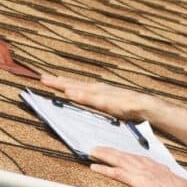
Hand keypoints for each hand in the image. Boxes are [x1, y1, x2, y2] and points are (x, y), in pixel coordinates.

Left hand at [41, 74, 157, 120]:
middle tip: (41, 78)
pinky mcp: (107, 101)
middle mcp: (96, 88)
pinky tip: (70, 93)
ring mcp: (101, 93)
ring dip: (64, 84)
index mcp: (96, 90)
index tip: (47, 79)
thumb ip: (96, 105)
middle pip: (73, 83)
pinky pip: (91, 98)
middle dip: (57, 81)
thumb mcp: (108, 107)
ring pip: (79, 88)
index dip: (61, 82)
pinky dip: (80, 95)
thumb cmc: (128, 108)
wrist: (145, 106)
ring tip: (50, 81)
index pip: (75, 85)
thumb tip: (85, 106)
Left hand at [90, 147, 186, 186]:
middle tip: (100, 148)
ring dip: (105, 155)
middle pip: (126, 155)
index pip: (140, 159)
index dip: (129, 156)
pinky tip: (95, 166)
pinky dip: (105, 169)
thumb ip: (186, 183)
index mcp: (159, 168)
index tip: (122, 154)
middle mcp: (149, 166)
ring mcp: (142, 172)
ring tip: (94, 151)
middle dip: (113, 151)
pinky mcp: (137, 180)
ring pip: (119, 159)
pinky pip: (117, 173)